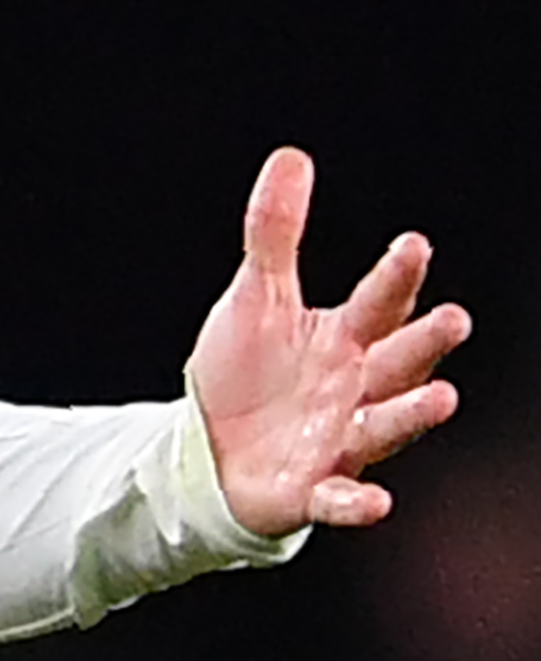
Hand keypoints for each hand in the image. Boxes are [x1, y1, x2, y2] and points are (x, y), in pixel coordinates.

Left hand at [188, 147, 467, 534]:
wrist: (209, 452)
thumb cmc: (246, 375)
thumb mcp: (255, 299)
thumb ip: (275, 234)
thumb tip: (291, 157)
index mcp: (346, 338)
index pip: (378, 302)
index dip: (395, 277)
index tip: (411, 245)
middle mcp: (357, 387)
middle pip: (400, 360)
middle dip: (425, 343)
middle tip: (451, 320)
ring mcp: (341, 439)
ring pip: (387, 425)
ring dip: (414, 413)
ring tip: (443, 398)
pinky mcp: (312, 488)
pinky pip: (340, 498)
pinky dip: (357, 503)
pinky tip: (377, 503)